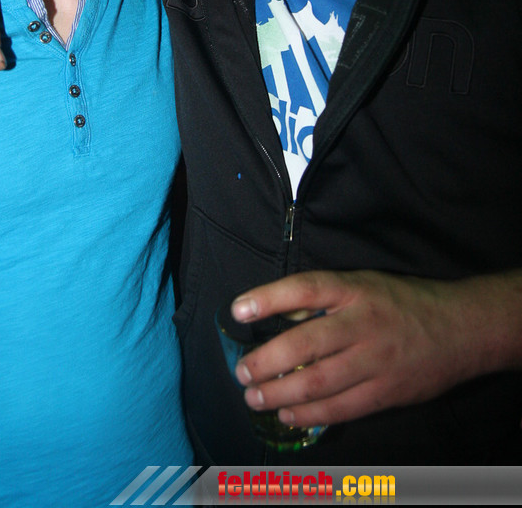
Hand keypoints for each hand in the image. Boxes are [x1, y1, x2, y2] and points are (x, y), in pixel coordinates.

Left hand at [231, 269, 521, 427]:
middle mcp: (363, 323)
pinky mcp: (385, 393)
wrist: (460, 329)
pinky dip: (309, 414)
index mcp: (355, 289)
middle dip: (266, 361)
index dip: (268, 299)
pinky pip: (340, 408)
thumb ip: (324, 299)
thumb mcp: (364, 285)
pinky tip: (287, 414)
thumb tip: (278, 313)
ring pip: (318, 382)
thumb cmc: (403, 302)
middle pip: (305, 343)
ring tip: (254, 397)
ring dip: (280, 393)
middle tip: (243, 372)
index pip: (305, 289)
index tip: (237, 310)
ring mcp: (375, 361)